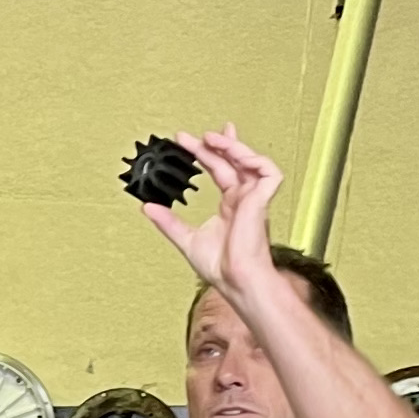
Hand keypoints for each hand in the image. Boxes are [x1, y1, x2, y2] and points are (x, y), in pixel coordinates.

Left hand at [140, 126, 286, 295]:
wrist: (236, 280)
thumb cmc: (221, 269)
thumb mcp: (186, 239)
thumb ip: (168, 222)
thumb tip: (148, 207)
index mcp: (230, 206)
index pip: (221, 170)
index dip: (208, 153)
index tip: (187, 141)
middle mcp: (243, 199)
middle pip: (232, 161)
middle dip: (215, 144)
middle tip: (191, 136)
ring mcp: (254, 199)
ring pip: (251, 161)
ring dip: (233, 146)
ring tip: (211, 138)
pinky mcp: (262, 201)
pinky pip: (270, 172)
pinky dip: (256, 160)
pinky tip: (237, 155)